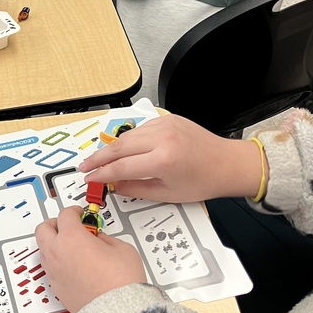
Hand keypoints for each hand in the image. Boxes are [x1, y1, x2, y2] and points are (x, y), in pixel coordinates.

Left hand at [35, 207, 146, 312]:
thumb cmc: (120, 283)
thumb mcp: (122, 249)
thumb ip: (106, 238)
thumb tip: (99, 238)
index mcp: (71, 238)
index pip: (65, 215)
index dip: (74, 212)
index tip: (80, 214)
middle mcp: (57, 253)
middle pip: (43, 229)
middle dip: (55, 223)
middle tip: (68, 225)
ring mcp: (54, 272)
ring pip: (43, 249)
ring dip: (54, 243)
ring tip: (71, 246)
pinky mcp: (57, 288)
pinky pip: (50, 268)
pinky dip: (57, 262)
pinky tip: (73, 265)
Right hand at [78, 114, 262, 202]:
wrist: (227, 163)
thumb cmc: (204, 181)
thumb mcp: (168, 194)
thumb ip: (136, 189)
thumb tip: (114, 185)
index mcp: (164, 160)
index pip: (121, 167)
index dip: (101, 174)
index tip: (89, 178)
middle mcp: (162, 138)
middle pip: (118, 147)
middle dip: (98, 157)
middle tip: (85, 166)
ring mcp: (165, 125)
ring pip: (127, 135)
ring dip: (112, 148)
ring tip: (101, 159)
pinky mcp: (168, 118)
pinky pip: (140, 129)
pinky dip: (130, 139)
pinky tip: (126, 149)